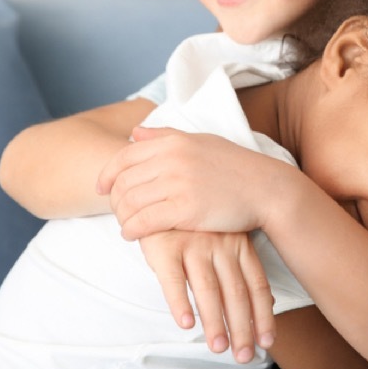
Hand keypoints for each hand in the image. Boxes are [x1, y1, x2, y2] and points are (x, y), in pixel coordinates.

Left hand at [98, 126, 295, 239]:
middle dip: (113, 199)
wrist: (265, 189)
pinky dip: (131, 230)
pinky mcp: (186, 210)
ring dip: (121, 217)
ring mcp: (178, 184)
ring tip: (125, 224)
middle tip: (116, 211)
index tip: (102, 188)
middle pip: (123, 181)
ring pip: (130, 202)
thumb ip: (165, 136)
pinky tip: (132, 235)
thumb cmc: (235, 166)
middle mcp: (172, 159)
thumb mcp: (201, 141)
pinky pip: (144, 221)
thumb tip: (135, 133)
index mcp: (174, 141)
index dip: (107, 174)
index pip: (124, 156)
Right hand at [139, 230, 275, 363]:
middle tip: (244, 357)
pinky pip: (173, 279)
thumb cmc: (198, 220)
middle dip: (242, 328)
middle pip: (236, 293)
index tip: (267, 342)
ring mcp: (194, 244)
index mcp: (240, 244)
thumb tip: (270, 303)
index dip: (263, 315)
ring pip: (208, 290)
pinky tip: (185, 324)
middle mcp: (221, 246)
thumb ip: (244, 268)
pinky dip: (180, 302)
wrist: (161, 188)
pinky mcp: (165, 246)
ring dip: (215, 321)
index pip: (257, 285)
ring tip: (218, 348)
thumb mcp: (227, 235)